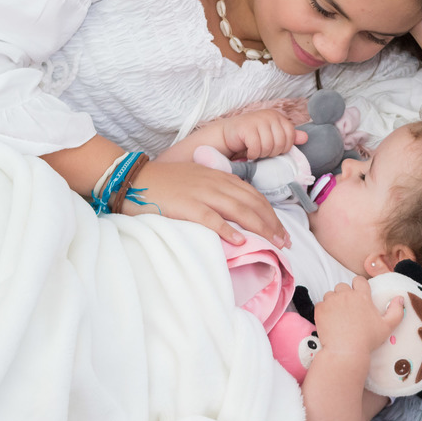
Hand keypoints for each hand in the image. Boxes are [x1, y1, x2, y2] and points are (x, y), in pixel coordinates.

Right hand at [122, 158, 290, 247]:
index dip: (271, 213)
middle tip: (285, 242)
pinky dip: (227, 229)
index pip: (253, 195)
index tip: (282, 231)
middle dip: (272, 223)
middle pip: (252, 203)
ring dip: (259, 227)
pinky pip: (211, 218)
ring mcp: (202, 193)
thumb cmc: (165, 183)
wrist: (136, 179)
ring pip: (239, 210)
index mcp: (219, 177)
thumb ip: (216, 191)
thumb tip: (235, 213)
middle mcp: (215, 183)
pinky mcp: (187, 206)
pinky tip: (240, 241)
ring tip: (273, 243)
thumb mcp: (197, 180)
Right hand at [219, 109, 307, 160]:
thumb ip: (288, 136)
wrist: (227, 135)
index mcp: (277, 116)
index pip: (290, 136)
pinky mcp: (246, 128)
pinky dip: (252, 154)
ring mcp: (257, 120)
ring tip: (255, 151)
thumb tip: (305, 137)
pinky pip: (256, 148)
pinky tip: (248, 152)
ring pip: (269, 147)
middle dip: (271, 152)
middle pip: (280, 143)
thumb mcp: (271, 135)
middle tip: (262, 151)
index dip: (283, 147)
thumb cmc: (251, 137)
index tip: (273, 148)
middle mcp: (269, 115)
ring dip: (261, 154)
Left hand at [313, 278, 403, 357]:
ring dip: (333, 301)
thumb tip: (400, 298)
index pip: (359, 280)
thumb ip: (396, 311)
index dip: (358, 286)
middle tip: (348, 309)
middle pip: (342, 286)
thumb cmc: (367, 340)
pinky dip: (323, 310)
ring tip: (338, 316)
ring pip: (330, 294)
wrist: (345, 351)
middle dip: (344, 294)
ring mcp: (331, 301)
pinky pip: (320, 304)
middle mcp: (346, 294)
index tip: (359, 296)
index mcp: (362, 296)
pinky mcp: (320, 309)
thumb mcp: (388, 327)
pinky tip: (329, 321)